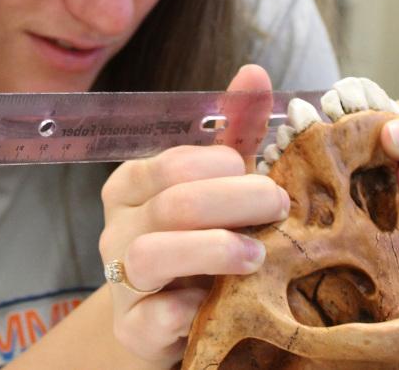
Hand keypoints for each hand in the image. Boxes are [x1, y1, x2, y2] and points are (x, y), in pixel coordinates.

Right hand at [98, 65, 289, 365]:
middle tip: (280, 208)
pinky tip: (219, 303)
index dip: (226, 168)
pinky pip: (152, 317)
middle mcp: (119, 227)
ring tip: (257, 256)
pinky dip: (188, 309)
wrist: (173, 313)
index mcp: (133, 185)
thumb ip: (234, 132)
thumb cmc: (199, 236)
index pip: (173, 164)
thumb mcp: (217, 182)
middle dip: (235, 202)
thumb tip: (253, 72)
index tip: (267, 178)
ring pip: (152, 254)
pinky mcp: (133, 326)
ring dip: (214, 250)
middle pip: (172, 204)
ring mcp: (121, 278)